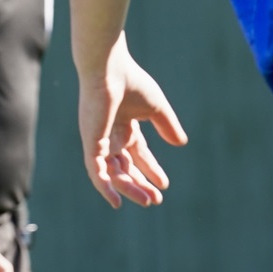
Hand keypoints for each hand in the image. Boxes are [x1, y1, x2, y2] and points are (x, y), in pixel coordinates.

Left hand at [80, 37, 187, 207]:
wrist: (109, 70)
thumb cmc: (131, 82)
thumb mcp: (156, 108)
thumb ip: (167, 125)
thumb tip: (181, 144)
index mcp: (124, 127)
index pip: (138, 155)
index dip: (151, 170)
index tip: (164, 185)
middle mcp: (110, 136)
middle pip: (126, 168)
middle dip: (140, 184)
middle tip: (156, 200)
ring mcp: (99, 141)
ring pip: (113, 174)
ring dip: (130, 189)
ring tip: (147, 200)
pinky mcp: (91, 143)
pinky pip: (95, 172)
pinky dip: (104, 187)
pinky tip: (116, 201)